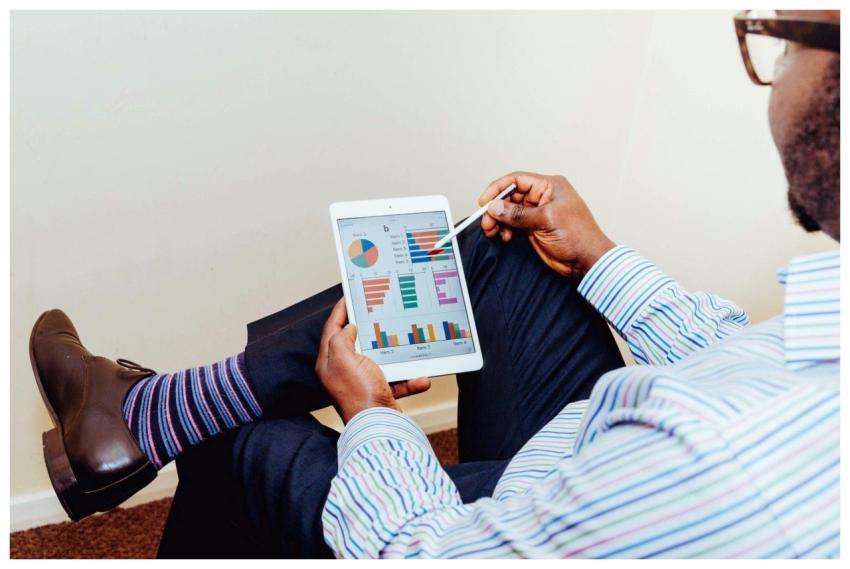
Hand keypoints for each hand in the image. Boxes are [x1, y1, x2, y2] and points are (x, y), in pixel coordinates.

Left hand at [314, 298, 431, 423]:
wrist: (378, 426)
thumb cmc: (358, 393)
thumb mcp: (343, 358)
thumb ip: (341, 338)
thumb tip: (349, 329)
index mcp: (329, 362)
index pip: (332, 329)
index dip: (340, 311)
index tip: (348, 296)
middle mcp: (343, 372)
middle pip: (354, 342)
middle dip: (368, 327)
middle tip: (376, 310)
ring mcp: (362, 382)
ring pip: (379, 360)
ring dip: (395, 354)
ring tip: (403, 340)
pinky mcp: (379, 393)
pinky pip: (396, 380)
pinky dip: (409, 379)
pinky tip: (420, 377)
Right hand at [480, 171, 615, 278]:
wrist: (587, 260)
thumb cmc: (578, 236)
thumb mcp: (546, 220)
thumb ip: (518, 214)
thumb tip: (495, 207)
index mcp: (549, 186)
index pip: (517, 180)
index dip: (498, 189)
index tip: (484, 202)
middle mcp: (542, 196)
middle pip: (510, 196)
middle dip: (496, 208)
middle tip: (486, 222)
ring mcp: (537, 212)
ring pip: (509, 211)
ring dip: (498, 220)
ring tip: (492, 231)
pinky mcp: (534, 227)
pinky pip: (513, 224)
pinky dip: (505, 229)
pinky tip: (505, 237)